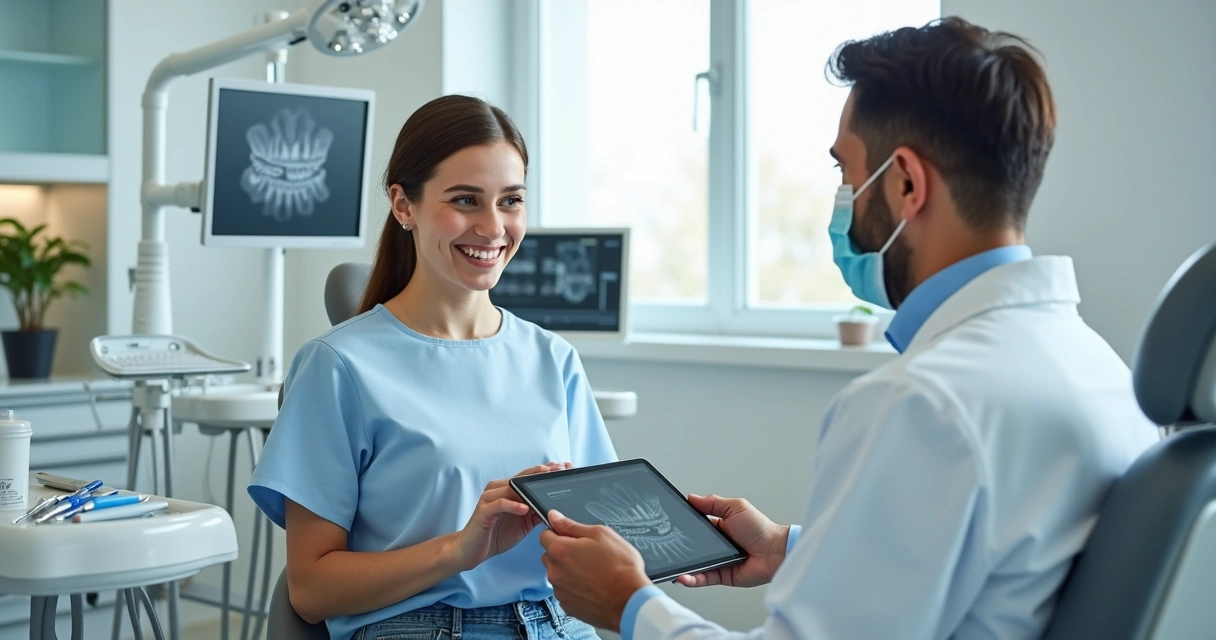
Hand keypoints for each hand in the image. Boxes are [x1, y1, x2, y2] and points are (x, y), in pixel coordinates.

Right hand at [448, 462, 570, 570]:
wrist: (472, 550)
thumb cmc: (496, 534)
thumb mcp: (523, 523)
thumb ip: (536, 512)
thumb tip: (556, 506)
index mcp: (508, 490)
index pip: (530, 476)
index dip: (547, 470)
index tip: (565, 467)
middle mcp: (498, 489)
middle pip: (523, 477)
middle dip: (542, 472)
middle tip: (560, 469)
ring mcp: (490, 498)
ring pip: (511, 486)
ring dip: (529, 485)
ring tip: (545, 483)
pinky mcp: (483, 511)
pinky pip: (499, 504)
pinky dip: (513, 505)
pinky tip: (525, 508)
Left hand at [540, 510, 650, 631]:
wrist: (629, 600)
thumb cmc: (620, 567)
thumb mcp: (600, 534)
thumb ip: (572, 525)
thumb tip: (554, 517)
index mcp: (560, 550)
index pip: (544, 535)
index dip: (558, 533)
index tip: (571, 538)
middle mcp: (555, 572)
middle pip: (549, 556)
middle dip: (562, 553)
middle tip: (585, 555)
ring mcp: (560, 591)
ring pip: (557, 575)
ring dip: (568, 572)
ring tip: (592, 572)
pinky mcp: (567, 606)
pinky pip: (564, 592)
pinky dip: (573, 588)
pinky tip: (591, 586)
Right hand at [676, 494, 788, 587]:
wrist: (775, 551)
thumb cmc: (761, 528)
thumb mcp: (736, 507)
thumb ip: (713, 502)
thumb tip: (692, 497)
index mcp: (719, 527)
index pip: (696, 527)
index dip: (683, 527)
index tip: (668, 525)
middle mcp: (717, 545)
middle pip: (692, 547)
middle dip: (679, 548)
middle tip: (665, 548)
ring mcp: (718, 561)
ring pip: (695, 565)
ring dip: (683, 566)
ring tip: (672, 566)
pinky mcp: (722, 576)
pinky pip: (704, 578)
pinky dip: (692, 579)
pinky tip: (683, 577)